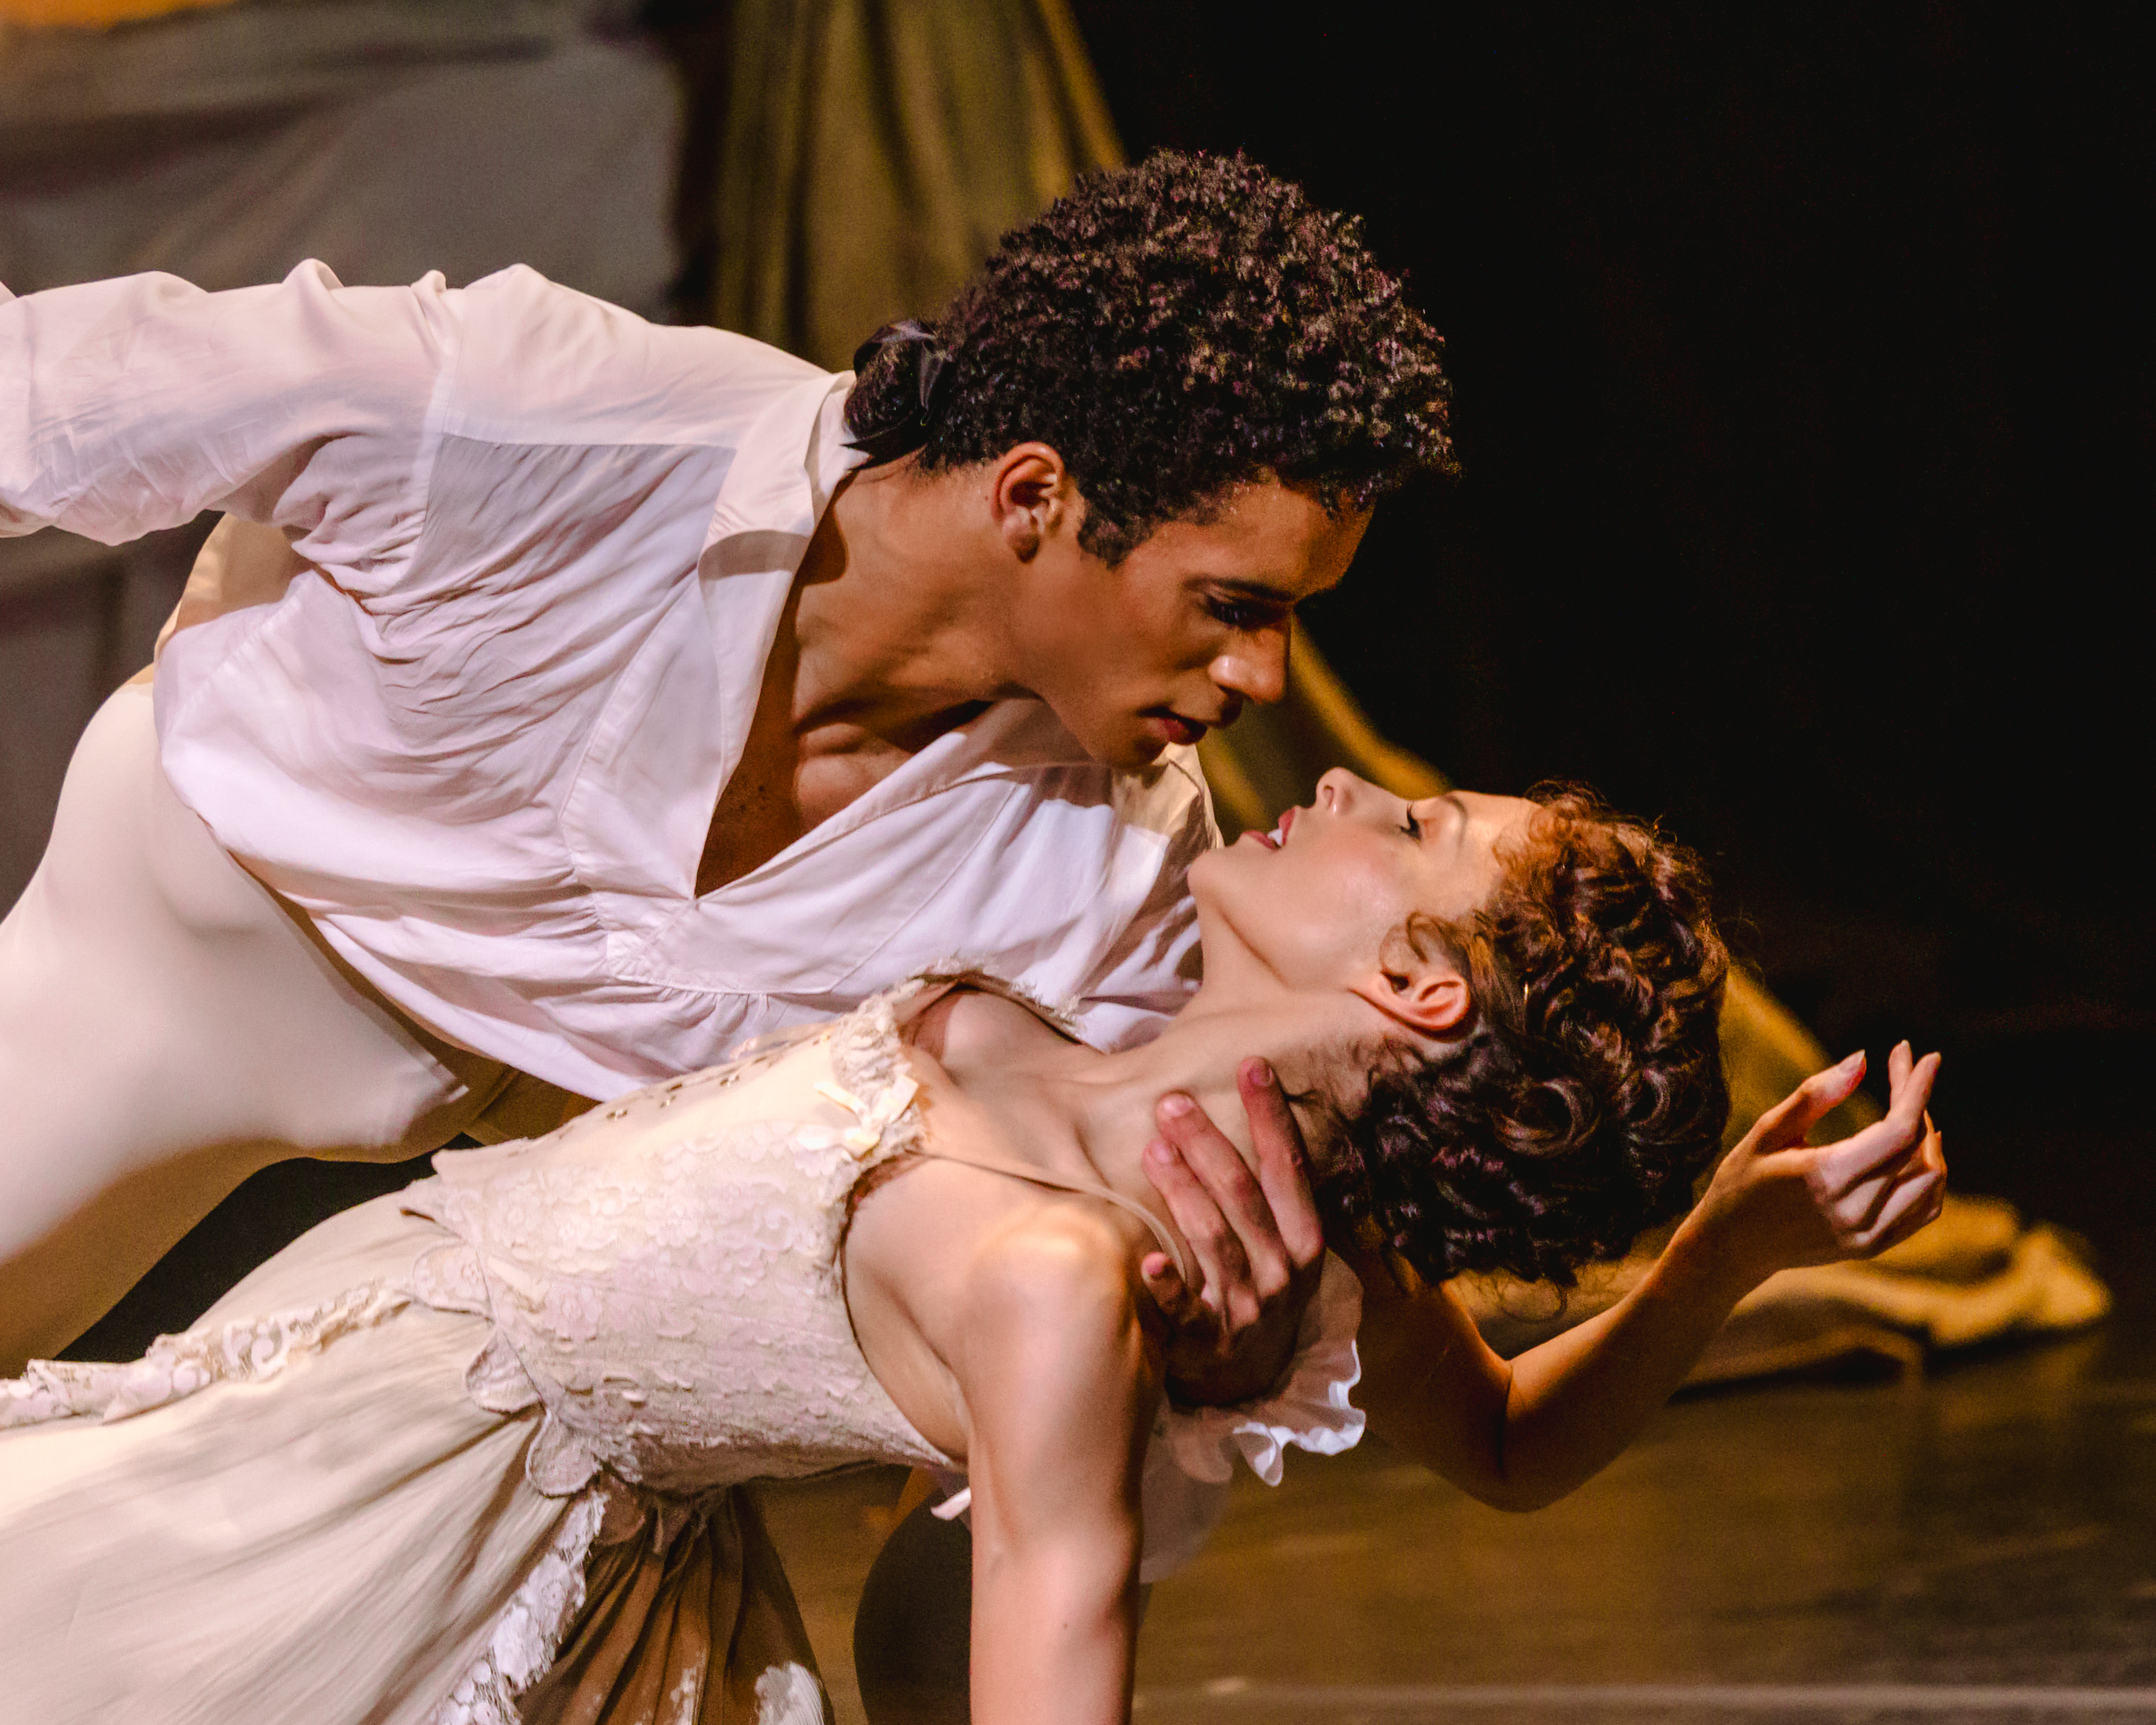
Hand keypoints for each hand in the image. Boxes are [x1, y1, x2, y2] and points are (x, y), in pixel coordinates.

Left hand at [1137, 1058, 1327, 1403]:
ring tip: (1153, 1149)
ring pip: (1214, 1239)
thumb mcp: (1281, 1242)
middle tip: (1172, 1102)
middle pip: (1243, 1196)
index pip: (1287, 1168)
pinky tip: (1148, 1259)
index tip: (1252, 1065)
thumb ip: (1266, 1190)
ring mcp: (1246, 1308)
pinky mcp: (1206, 1341)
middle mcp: (1281, 1272)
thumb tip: (1243, 1108)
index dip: (1271, 1116)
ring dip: (1183, 1190)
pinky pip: (1186, 1309)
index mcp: (1304, 1241)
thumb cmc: (1258, 1286)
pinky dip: (1168, 1285)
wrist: (1247, 1377)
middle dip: (1208, 1144)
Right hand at [1698, 1040, 1946, 1281]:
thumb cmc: (1743, 1180)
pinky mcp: (1872, 1246)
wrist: (1731, 1247)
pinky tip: (1916, 1152)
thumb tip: (1862, 1058)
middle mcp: (1854, 1211)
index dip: (1917, 1089)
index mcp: (1826, 1177)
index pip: (1898, 1130)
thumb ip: (1815, 1095)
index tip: (1926, 1056)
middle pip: (1917, 1149)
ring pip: (1930, 1182)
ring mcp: (1867, 1234)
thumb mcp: (1768, 1131)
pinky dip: (1928, 1176)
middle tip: (1903, 1071)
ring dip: (1929, 1141)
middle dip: (1919, 1102)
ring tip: (1910, 1111)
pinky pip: (1923, 1209)